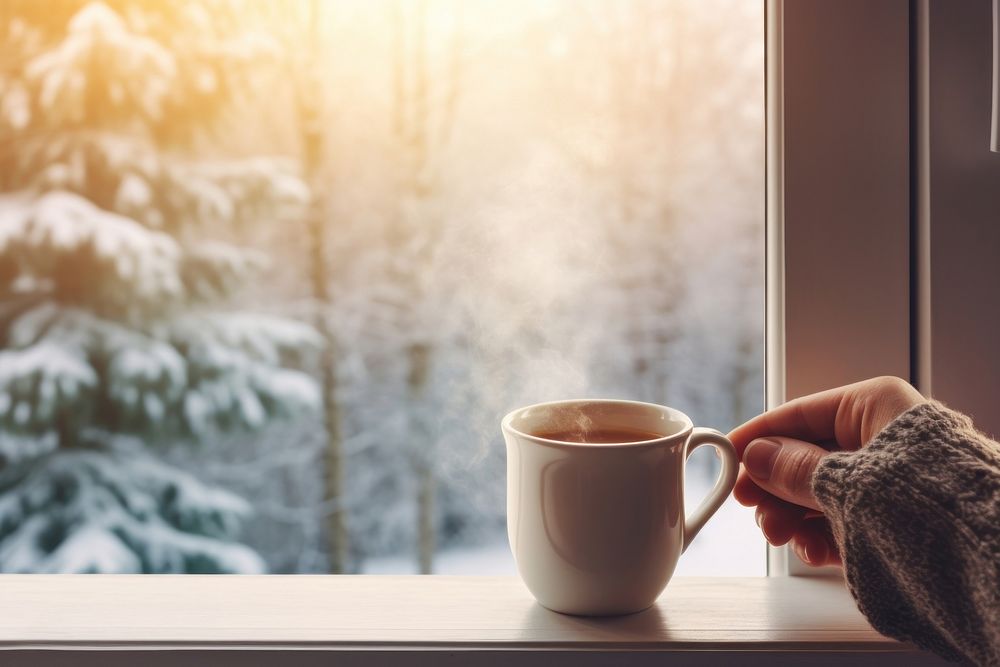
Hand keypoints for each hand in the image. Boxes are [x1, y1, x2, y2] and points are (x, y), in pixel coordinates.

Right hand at [728, 376, 924, 566]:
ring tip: (781, 536)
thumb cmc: (927, 504)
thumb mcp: (845, 481)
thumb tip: (757, 454)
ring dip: (793, 514)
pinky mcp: (899, 515)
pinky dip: (823, 534)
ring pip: (824, 491)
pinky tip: (812, 550)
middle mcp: (883, 437)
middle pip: (808, 454)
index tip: (728, 456)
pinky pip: (847, 518)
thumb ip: (794, 468)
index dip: (759, 436)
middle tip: (752, 508)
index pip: (800, 413)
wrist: (988, 556)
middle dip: (775, 485)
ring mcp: (892, 478)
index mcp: (875, 406)